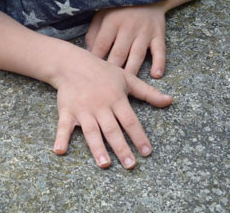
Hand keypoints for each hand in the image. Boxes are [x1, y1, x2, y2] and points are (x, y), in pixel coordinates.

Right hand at [51, 49, 172, 168]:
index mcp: (116, 98)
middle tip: (130, 165)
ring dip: (97, 148)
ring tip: (105, 164)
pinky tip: (59, 151)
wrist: (71, 63)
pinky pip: (64, 126)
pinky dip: (61, 138)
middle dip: (121, 148)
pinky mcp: (67, 111)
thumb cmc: (102, 72)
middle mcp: (100, 106)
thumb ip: (148, 93)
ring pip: (91, 131)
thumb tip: (170, 101)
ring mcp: (83, 109)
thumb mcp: (127, 78)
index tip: (147, 152)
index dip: (139, 136)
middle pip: (112, 129)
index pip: (130, 121)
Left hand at [86, 3, 167, 77]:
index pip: (102, 44)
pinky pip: (160, 51)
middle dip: (113, 69)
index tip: (91, 72)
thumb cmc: (119, 8)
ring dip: (132, 70)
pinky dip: (159, 63)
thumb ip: (94, 32)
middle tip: (107, 84)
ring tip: (127, 83)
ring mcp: (145, 32)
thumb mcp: (102, 14)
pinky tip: (156, 75)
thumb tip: (88, 52)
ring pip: (137, 55)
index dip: (96, 58)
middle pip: (119, 53)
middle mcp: (128, 28)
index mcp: (112, 22)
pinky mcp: (158, 35)